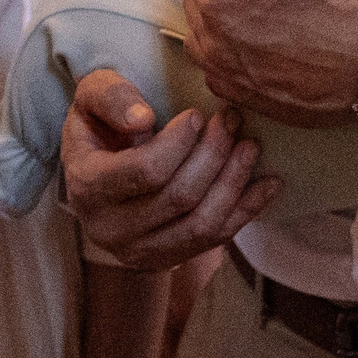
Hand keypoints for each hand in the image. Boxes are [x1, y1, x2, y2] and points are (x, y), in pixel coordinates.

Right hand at [60, 70, 280, 271]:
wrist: (92, 181)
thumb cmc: (98, 130)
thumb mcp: (89, 101)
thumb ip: (110, 97)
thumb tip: (144, 118)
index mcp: (87, 187)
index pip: (146, 171)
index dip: (180, 142)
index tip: (197, 114)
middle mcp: (110, 228)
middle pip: (179, 197)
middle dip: (213, 154)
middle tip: (231, 120)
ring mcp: (140, 251)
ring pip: (200, 224)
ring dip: (233, 182)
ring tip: (250, 146)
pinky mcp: (166, 260)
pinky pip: (214, 241)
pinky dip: (246, 211)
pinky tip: (269, 183)